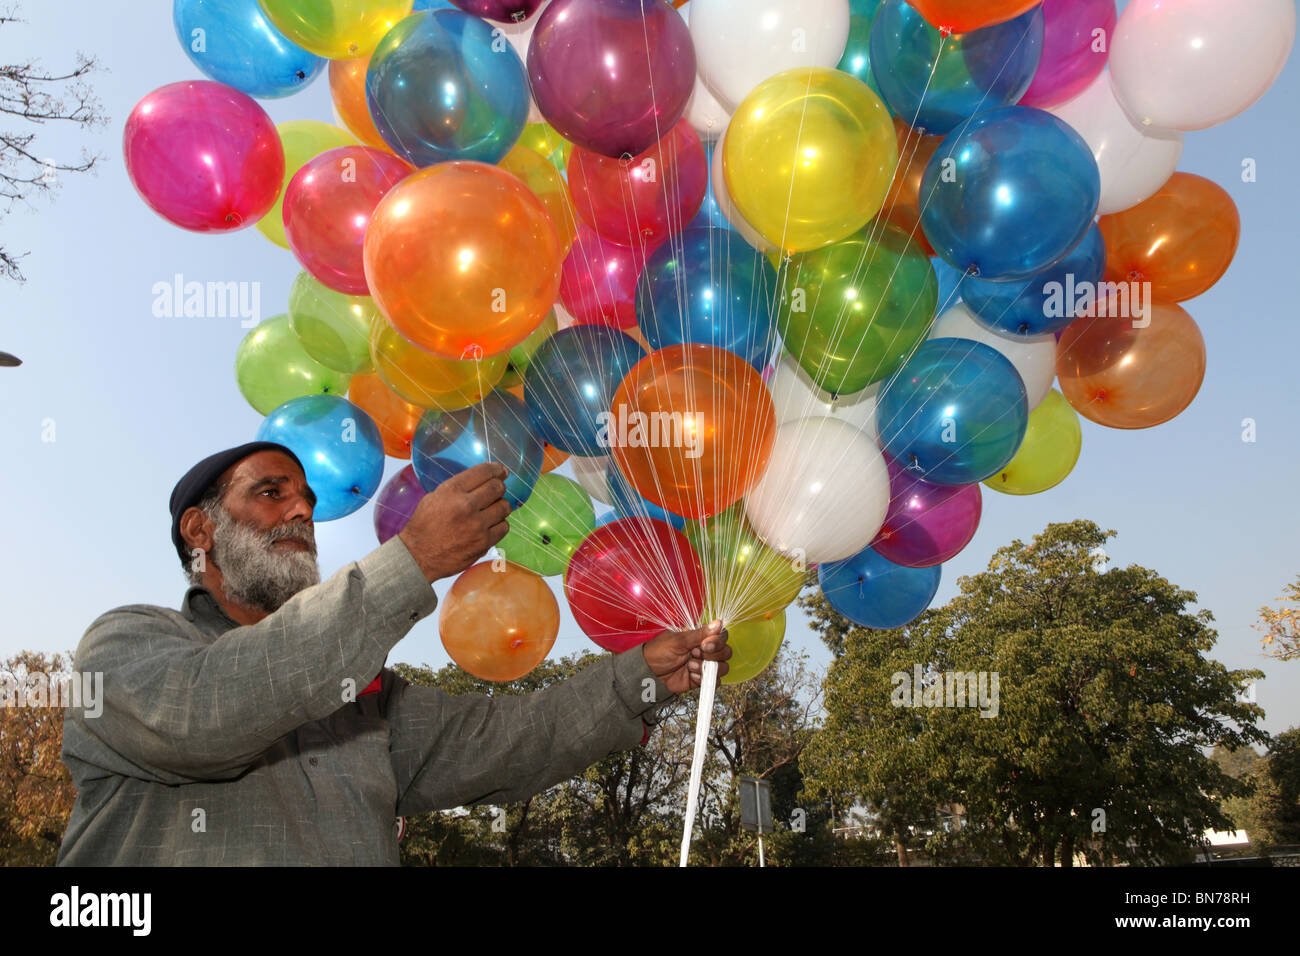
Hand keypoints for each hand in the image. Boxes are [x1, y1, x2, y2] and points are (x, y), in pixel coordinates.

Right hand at [398, 463, 510, 582]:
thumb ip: (457, 488)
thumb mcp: (433, 497)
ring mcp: (477, 525)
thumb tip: (481, 482)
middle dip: (499, 486)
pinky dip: (500, 524)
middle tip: (498, 489)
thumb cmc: (423, 526)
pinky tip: (491, 525)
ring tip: (493, 509)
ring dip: (500, 506)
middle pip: (497, 487)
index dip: (496, 469)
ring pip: (504, 507)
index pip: (483, 472)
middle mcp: (466, 505)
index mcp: (452, 491)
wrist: (418, 556)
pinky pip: (504, 527)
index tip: (501, 471)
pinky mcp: (483, 542)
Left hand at [642, 620, 730, 695]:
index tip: (705, 645)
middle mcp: (705, 650)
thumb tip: (719, 623)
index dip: (718, 641)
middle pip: (726, 652)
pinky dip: (703, 679)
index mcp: (700, 637)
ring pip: (722, 667)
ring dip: (706, 667)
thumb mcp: (678, 640)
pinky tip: (690, 675)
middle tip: (694, 654)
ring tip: (689, 665)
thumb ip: (700, 634)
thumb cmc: (659, 652)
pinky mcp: (701, 679)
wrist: (648, 673)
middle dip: (712, 655)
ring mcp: (704, 665)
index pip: (721, 636)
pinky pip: (714, 681)